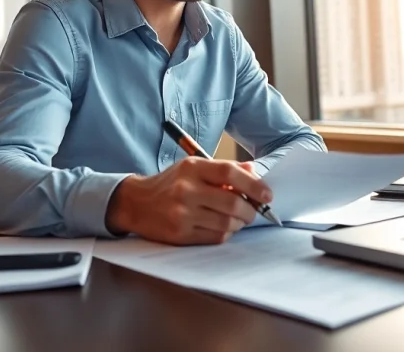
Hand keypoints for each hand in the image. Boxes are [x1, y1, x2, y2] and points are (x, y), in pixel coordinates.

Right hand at [105, 158, 272, 244]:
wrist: (135, 203)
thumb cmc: (170, 184)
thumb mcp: (193, 167)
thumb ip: (224, 169)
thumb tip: (254, 173)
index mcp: (192, 168)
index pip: (230, 173)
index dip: (254, 185)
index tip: (267, 195)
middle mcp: (186, 189)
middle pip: (232, 203)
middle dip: (250, 210)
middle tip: (253, 211)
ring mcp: (182, 213)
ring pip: (226, 223)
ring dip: (239, 223)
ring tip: (236, 219)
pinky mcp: (179, 234)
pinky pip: (215, 237)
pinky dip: (225, 233)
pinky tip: (221, 226)